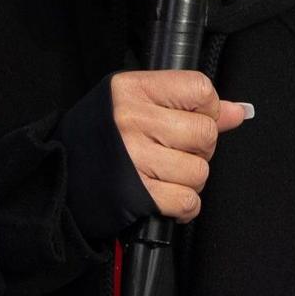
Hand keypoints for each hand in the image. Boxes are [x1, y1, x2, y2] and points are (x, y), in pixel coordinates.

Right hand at [109, 70, 249, 220]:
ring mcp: (132, 158)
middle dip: (200, 149)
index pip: (201, 89)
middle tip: (175, 152)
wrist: (55, 178)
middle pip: (205, 134)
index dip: (207, 109)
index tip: (191, 119)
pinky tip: (167, 198)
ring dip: (190, 180)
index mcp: (132, 90)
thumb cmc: (98, 138)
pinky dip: (184, 206)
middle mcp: (131, 120)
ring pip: (199, 170)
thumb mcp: (134, 104)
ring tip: (165, 175)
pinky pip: (187, 201)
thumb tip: (239, 112)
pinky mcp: (135, 194)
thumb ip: (187, 104)